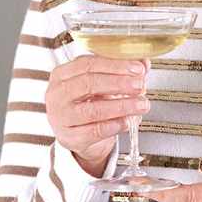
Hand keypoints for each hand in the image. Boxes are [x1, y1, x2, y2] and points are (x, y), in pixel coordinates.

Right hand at [46, 55, 149, 176]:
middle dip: (119, 83)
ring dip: (122, 106)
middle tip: (140, 85)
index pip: (88, 64)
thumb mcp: (103, 85)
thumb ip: (122, 72)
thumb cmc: (89, 104)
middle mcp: (57, 95)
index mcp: (62, 74)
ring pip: (93, 110)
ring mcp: (61, 118)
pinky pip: (95, 131)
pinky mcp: (69, 138)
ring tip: (141, 104)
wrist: (78, 136)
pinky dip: (115, 125)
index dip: (115, 65)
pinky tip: (128, 121)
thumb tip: (144, 63)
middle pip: (89, 84)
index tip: (137, 69)